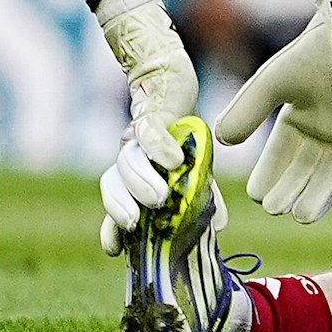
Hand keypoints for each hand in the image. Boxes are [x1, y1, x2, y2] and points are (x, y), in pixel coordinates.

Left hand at [97, 0, 198, 251]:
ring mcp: (137, 139)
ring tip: (160, 199)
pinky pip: (149, 133)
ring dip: (141, 182)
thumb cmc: (182, 133)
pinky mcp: (152, 115)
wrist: (172, 81)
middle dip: (121, 207)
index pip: (117, 207)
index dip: (113, 228)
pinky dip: (160, 148)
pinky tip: (174, 162)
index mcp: (135, 178)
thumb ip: (198, 198)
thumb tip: (218, 231)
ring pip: (127, 163)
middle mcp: (131, 160)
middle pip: (113, 187)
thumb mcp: (194, 171)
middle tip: (134, 226)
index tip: (116, 250)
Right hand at [214, 0, 331, 222]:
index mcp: (297, 119)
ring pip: (329, 178)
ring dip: (316, 197)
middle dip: (289, 192)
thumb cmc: (317, 52)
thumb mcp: (276, 81)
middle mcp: (322, 133)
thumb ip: (248, 108)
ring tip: (303, 213)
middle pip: (302, 173)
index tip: (258, 195)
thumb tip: (221, 139)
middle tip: (277, 208)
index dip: (267, 176)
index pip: (277, 156)